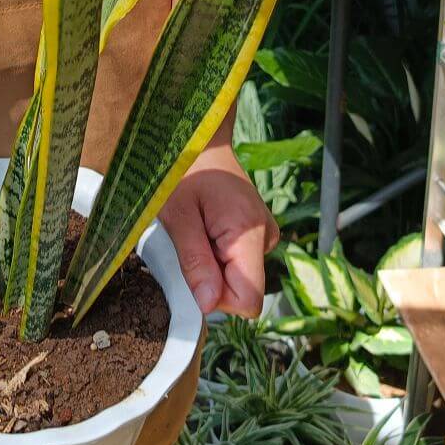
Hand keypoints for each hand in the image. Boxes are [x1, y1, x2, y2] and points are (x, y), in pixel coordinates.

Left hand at [158, 144, 279, 316]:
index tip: (193, 271)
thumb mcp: (178, 216)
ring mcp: (265, 234)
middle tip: (189, 240)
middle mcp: (266, 236)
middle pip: (242, 289)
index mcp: (249, 233)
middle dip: (211, 277)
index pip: (249, 299)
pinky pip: (239, 261)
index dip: (218, 298)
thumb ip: (195, 262)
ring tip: (196, 228)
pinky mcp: (258, 232)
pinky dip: (218, 252)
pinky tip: (206, 226)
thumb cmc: (183, 170)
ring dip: (212, 263)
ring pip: (239, 276)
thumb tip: (210, 305)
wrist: (201, 139)